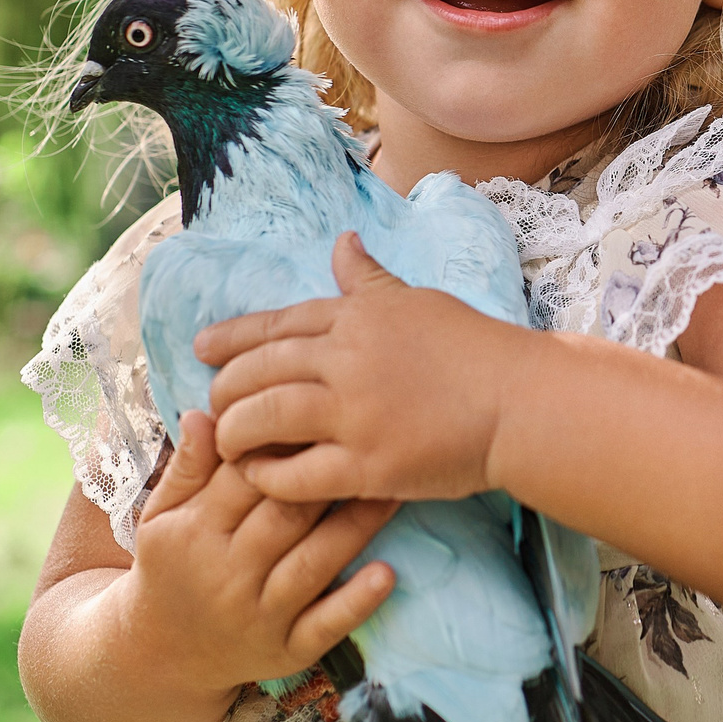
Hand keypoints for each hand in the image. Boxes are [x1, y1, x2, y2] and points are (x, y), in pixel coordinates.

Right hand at [119, 411, 400, 695]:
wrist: (165, 655)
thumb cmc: (171, 567)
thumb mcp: (162, 516)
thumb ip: (187, 467)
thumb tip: (205, 412)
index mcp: (196, 532)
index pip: (245, 478)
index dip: (284, 444)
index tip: (324, 412)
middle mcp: (228, 574)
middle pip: (286, 515)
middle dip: (329, 478)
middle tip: (377, 439)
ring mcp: (260, 616)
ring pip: (314, 562)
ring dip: (357, 526)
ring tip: (396, 490)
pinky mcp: (287, 650)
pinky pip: (327, 625)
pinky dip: (357, 602)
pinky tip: (388, 573)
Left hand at [199, 231, 519, 504]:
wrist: (521, 401)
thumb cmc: (477, 348)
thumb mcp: (418, 300)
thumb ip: (371, 280)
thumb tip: (343, 243)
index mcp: (358, 316)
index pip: (278, 324)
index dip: (233, 337)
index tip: (201, 348)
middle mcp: (346, 360)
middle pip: (259, 371)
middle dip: (226, 389)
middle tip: (213, 404)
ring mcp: (354, 414)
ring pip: (265, 420)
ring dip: (237, 433)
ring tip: (228, 443)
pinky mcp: (367, 466)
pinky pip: (296, 475)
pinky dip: (269, 477)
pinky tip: (259, 478)